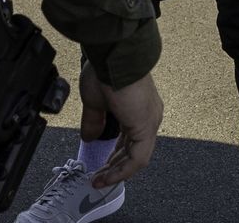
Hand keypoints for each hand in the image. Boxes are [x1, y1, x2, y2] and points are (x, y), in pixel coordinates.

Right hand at [79, 63, 163, 187]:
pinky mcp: (146, 128)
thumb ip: (94, 121)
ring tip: (100, 180)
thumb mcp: (95, 101)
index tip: (101, 164)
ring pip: (137, 157)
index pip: (130, 139)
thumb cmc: (105, 70)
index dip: (115, 154)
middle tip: (99, 176)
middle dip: (115, 166)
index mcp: (138, 108)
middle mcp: (148, 116)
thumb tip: (89, 137)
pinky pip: (137, 158)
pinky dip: (122, 170)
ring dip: (117, 172)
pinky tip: (108, 176)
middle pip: (134, 150)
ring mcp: (149, 122)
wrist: (112, 57)